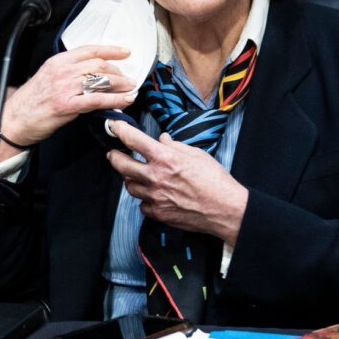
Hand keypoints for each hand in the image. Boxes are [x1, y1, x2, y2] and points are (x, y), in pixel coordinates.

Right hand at [0, 46, 137, 159]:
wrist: (14, 120)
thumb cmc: (30, 102)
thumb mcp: (47, 78)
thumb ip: (67, 73)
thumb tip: (91, 75)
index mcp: (57, 62)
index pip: (89, 50)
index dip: (110, 50)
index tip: (125, 52)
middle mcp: (62, 71)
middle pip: (98, 65)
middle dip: (118, 72)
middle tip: (128, 79)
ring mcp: (64, 88)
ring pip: (101, 81)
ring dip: (120, 85)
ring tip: (130, 89)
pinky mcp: (67, 105)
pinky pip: (97, 100)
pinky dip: (115, 99)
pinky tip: (125, 100)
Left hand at [105, 119, 247, 243]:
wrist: (225, 209)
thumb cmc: (215, 180)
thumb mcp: (197, 154)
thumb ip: (175, 145)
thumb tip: (162, 139)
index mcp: (165, 158)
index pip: (133, 140)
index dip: (119, 130)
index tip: (114, 126)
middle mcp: (155, 177)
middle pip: (120, 165)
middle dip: (114, 156)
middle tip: (114, 154)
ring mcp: (154, 197)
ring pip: (129, 185)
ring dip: (130, 178)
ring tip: (137, 175)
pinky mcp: (157, 213)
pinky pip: (142, 204)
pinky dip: (144, 198)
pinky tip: (153, 194)